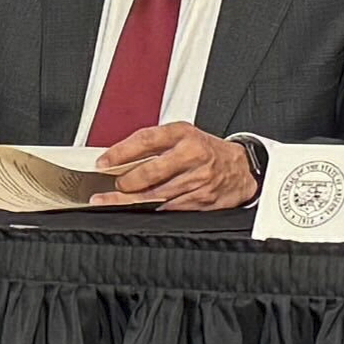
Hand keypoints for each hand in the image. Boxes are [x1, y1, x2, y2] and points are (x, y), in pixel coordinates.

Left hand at [94, 121, 260, 210]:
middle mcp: (193, 155)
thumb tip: (118, 157)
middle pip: (151, 171)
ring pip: (159, 194)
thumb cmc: (206, 151)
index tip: (103, 162)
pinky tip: (141, 210)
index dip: (121, 152)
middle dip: (126, 182)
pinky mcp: (204, 200)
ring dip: (133, 200)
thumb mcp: (182, 136)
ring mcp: (200, 179)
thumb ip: (153, 144)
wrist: (240, 168)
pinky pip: (172, 208)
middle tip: (111, 188)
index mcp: (184, 134)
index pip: (147, 140)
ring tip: (114, 201)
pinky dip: (154, 210)